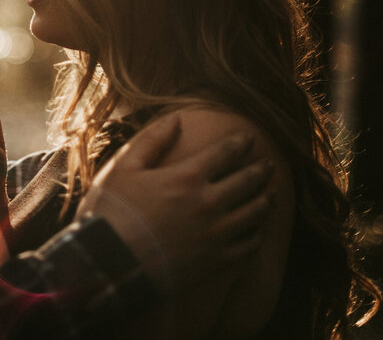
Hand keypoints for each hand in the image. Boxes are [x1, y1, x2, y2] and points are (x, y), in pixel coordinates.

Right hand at [76, 114, 274, 291]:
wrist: (110, 264)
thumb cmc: (111, 212)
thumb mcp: (125, 168)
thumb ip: (152, 140)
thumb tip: (177, 119)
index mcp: (187, 176)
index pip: (225, 153)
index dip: (240, 143)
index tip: (249, 139)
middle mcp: (208, 203)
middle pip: (247, 182)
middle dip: (261, 170)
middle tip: (270, 164)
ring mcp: (215, 234)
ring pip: (254, 213)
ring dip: (266, 200)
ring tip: (272, 194)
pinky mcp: (215, 261)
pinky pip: (247, 246)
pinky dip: (257, 235)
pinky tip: (258, 231)